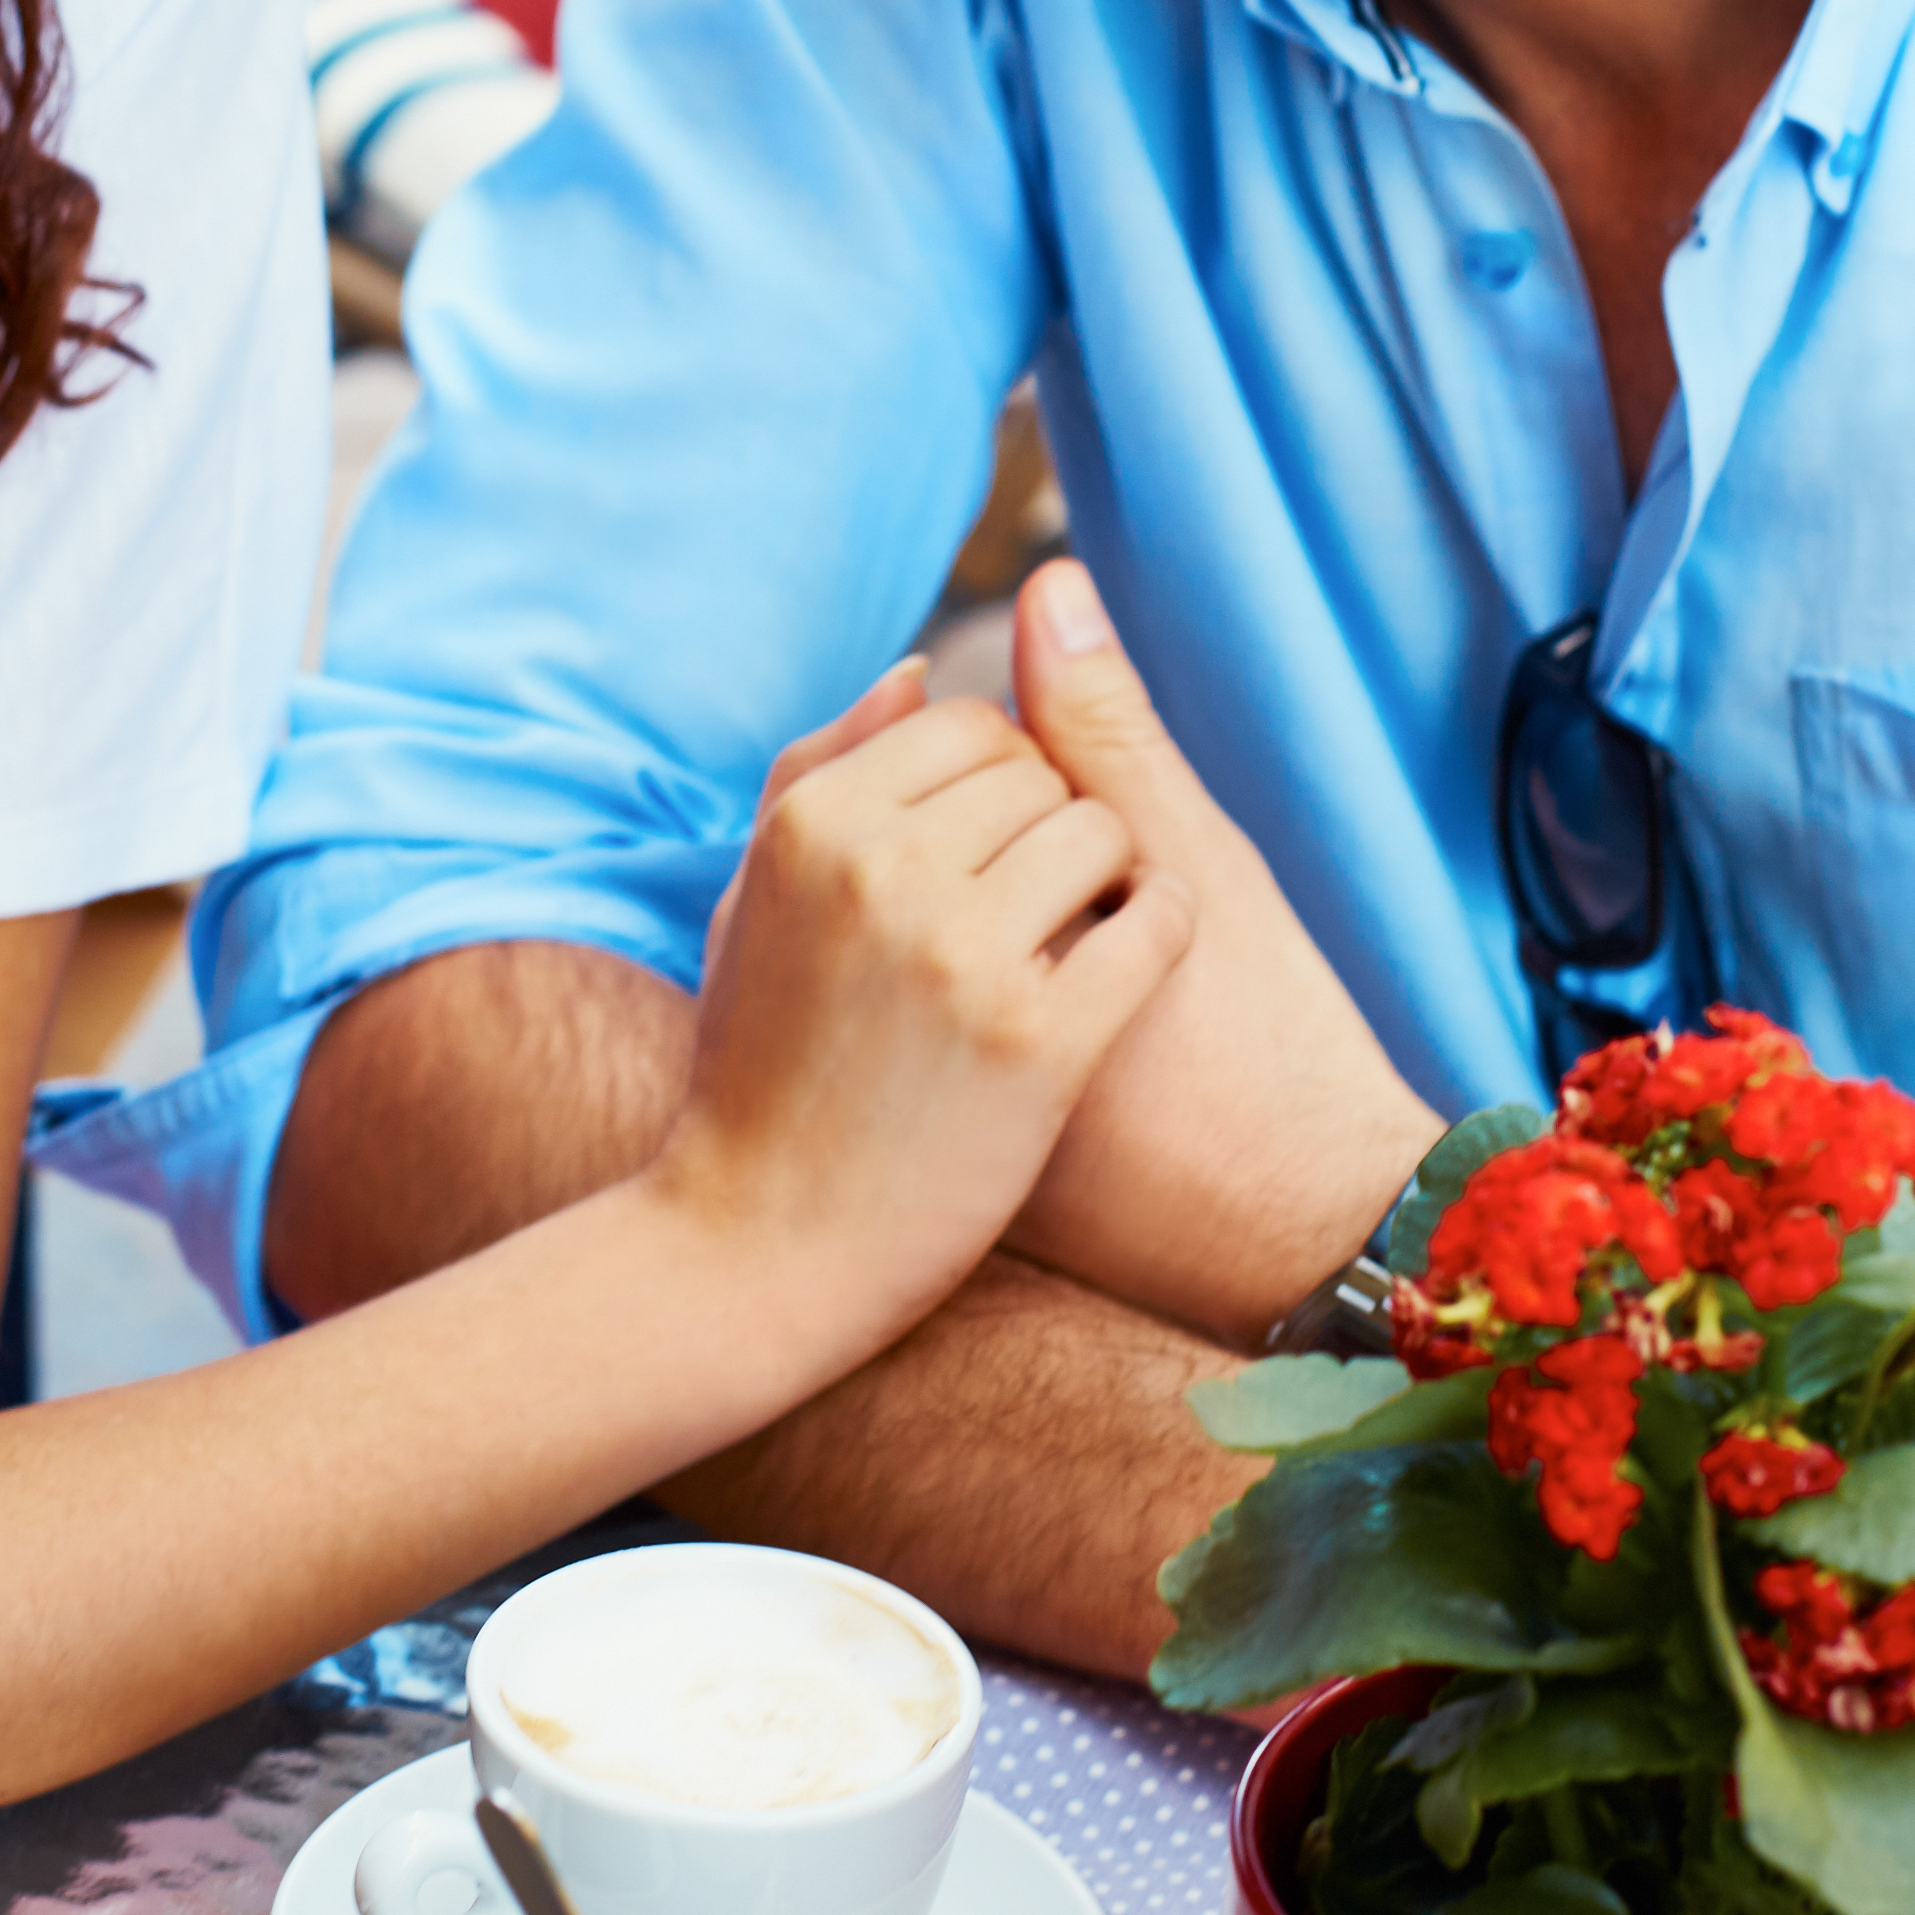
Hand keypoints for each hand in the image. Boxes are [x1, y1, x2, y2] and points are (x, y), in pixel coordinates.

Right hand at [653, 660, 1192, 1320]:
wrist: (760, 1250)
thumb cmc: (758, 1069)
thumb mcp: (754, 902)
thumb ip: (822, 768)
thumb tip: (921, 664)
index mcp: (813, 821)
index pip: (968, 724)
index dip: (999, 785)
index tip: (992, 855)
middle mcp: (884, 869)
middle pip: (1043, 774)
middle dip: (1053, 829)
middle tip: (1039, 909)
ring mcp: (963, 956)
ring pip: (1105, 834)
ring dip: (1111, 878)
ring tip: (1081, 937)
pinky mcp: (1039, 1043)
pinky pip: (1155, 925)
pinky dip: (1160, 931)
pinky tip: (1133, 968)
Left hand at [995, 561, 1441, 1340]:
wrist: (1298, 1231)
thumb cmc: (1265, 1037)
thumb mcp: (1196, 867)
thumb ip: (1107, 734)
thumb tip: (1045, 583)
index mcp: (986, 926)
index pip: (961, 798)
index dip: (1063, 822)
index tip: (1126, 890)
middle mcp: (932, 1007)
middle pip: (925, 874)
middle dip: (1005, 884)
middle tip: (1101, 956)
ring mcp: (927, 1093)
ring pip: (929, 948)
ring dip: (987, 949)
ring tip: (1086, 1022)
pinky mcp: (939, 1164)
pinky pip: (930, 1050)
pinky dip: (969, 1034)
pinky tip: (1039, 1068)